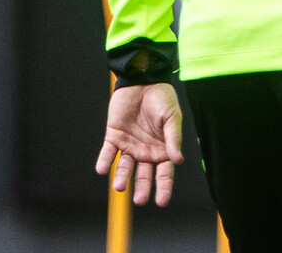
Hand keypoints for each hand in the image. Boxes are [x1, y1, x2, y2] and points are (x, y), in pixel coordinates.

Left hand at [95, 83, 184, 206]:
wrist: (143, 80)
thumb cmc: (162, 98)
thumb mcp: (172, 117)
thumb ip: (173, 138)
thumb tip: (178, 160)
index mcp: (162, 149)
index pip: (164, 174)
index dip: (164, 188)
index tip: (162, 201)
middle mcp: (145, 151)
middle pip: (144, 176)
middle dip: (142, 188)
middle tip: (140, 199)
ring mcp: (129, 145)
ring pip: (124, 167)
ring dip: (122, 177)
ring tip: (120, 186)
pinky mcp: (114, 136)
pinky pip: (108, 153)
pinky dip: (104, 162)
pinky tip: (103, 169)